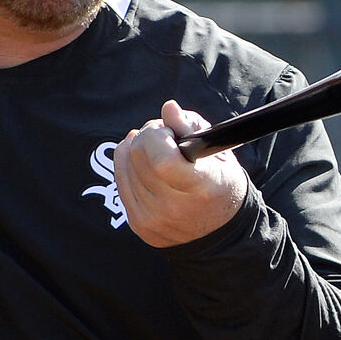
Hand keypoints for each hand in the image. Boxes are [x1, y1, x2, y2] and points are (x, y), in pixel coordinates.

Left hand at [113, 100, 248, 247]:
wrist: (219, 231)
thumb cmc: (220, 182)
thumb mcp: (217, 152)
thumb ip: (191, 126)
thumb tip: (168, 108)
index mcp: (201, 188)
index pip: (161, 159)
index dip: (158, 135)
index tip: (170, 131)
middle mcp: (174, 208)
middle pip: (138, 156)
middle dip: (148, 136)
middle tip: (164, 137)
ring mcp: (153, 218)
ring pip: (125, 165)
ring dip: (137, 150)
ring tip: (158, 152)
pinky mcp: (139, 224)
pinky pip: (120, 181)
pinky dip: (128, 165)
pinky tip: (142, 162)